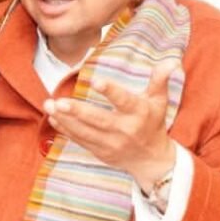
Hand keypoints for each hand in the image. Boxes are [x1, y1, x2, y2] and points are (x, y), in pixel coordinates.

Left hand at [43, 61, 178, 191]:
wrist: (151, 160)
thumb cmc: (153, 123)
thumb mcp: (159, 101)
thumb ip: (160, 80)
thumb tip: (170, 61)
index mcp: (139, 113)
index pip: (124, 101)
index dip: (111, 91)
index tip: (96, 80)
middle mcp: (124, 129)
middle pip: (98, 120)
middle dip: (77, 111)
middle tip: (57, 101)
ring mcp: (111, 143)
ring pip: (85, 132)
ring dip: (65, 120)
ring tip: (49, 106)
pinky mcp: (100, 152)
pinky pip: (80, 141)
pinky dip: (66, 130)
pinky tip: (53, 119)